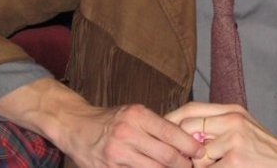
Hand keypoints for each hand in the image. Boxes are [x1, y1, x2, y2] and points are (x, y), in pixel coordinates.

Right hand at [0, 78, 203, 167]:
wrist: (75, 125)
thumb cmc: (111, 119)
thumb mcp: (134, 113)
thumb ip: (156, 126)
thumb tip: (185, 141)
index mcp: (137, 115)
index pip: (171, 132)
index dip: (189, 146)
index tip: (200, 153)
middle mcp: (127, 133)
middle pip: (165, 155)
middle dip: (182, 164)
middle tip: (191, 167)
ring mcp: (116, 153)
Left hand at [165, 102, 276, 167]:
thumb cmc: (265, 151)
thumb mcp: (244, 128)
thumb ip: (218, 126)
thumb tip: (184, 133)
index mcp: (233, 110)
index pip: (191, 109)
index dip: (171, 121)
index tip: (161, 134)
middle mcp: (233, 120)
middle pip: (188, 128)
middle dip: (177, 146)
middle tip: (173, 158)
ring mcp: (234, 141)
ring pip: (196, 156)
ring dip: (195, 166)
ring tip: (207, 165)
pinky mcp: (235, 162)